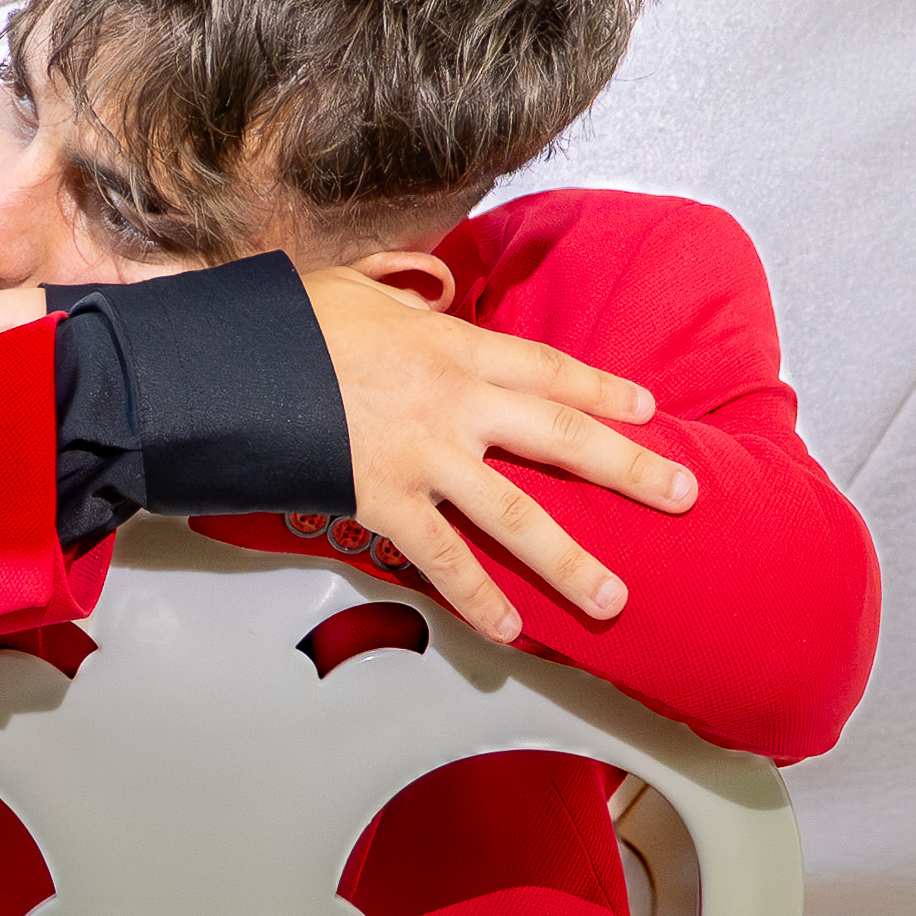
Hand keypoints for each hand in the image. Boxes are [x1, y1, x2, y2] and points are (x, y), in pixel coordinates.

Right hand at [298, 259, 692, 647]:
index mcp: (455, 347)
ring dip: (571, 561)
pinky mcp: (385, 504)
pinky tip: (511, 629)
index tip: (649, 410)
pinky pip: (443, 560)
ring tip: (613, 598)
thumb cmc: (289, 322)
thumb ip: (407, 298)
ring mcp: (424, 459)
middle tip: (683, 496)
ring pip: (517, 516)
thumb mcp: (358, 286)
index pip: (552, 370)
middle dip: (631, 470)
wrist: (232, 364)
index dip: (605, 391)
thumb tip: (428, 297)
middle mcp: (455, 405)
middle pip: (563, 440)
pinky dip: (478, 598)